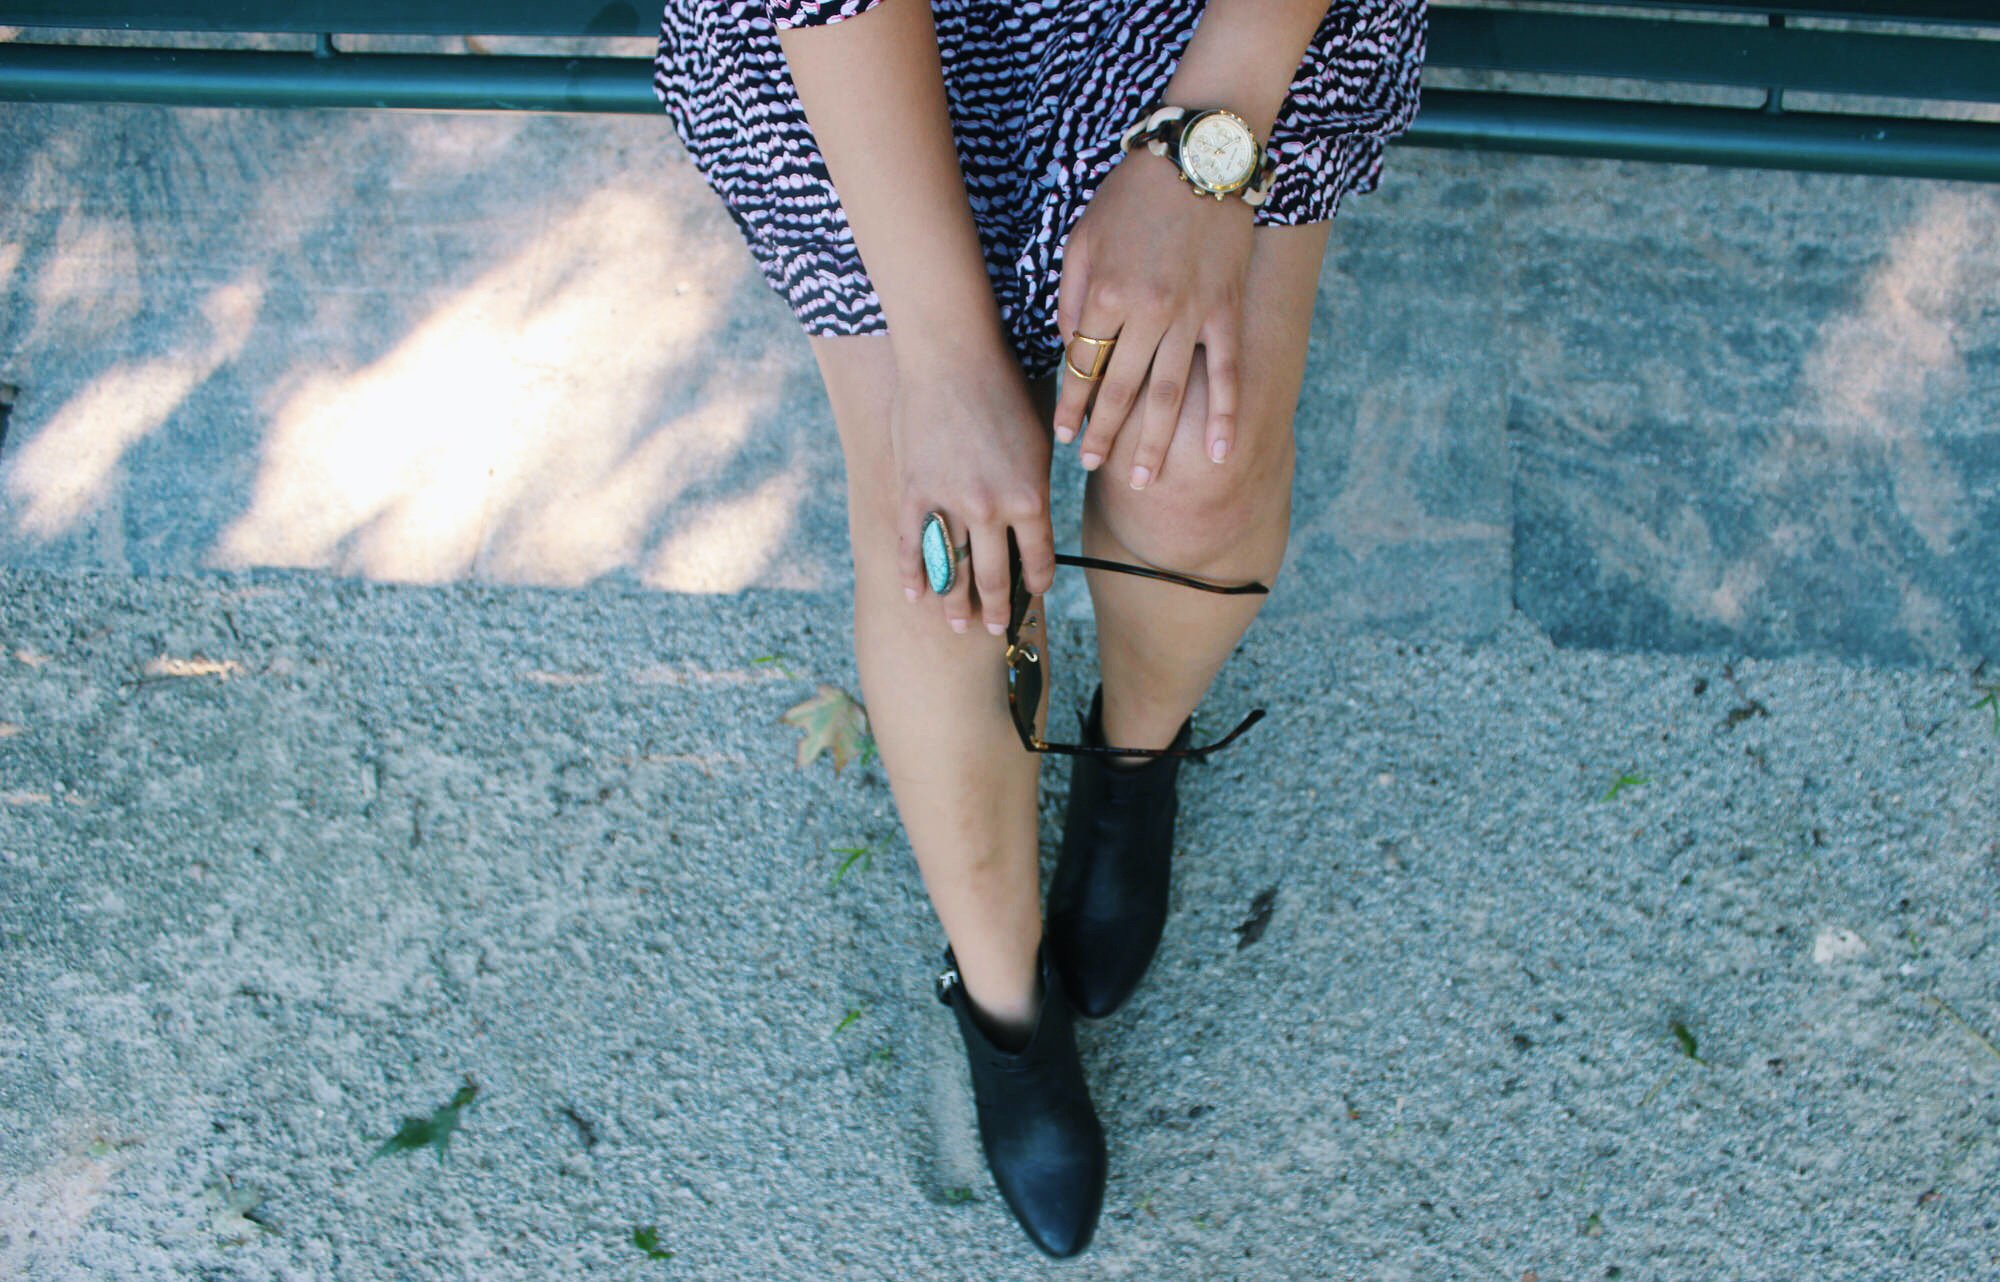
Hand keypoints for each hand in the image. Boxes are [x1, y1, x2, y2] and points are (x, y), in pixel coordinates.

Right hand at [889, 344, 1057, 634]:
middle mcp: (991, 510)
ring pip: (954, 569)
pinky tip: (915, 594)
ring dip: (955, 602)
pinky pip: (913, 544)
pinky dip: (913, 572)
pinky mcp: (914, 491)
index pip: (1038, 559)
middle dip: (997, 609)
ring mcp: (949, 504)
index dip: (1037, 584)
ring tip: (958, 624)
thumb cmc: (1004, 389)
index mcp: (1030, 498)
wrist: (953, 356)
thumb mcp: (1038, 440)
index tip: (1034, 596)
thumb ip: (1036, 484)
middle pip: (995, 576)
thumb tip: (1034, 518)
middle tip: (994, 630)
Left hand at [1053, 147, 1255, 489]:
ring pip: (1170, 394)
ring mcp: (1192, 315)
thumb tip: (1074, 350)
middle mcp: (1148, 312)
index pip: (1082, 366)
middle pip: (1121, 390)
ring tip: (1143, 481)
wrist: (1200, 155)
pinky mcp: (1227, 310)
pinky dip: (1224, 416)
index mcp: (1106, 293)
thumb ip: (1074, 297)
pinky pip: (1227, 373)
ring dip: (1155, 442)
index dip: (1071, 404)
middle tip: (1092, 466)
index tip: (1062, 437)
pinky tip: (1219, 454)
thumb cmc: (1132, 194)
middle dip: (1104, 435)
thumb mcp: (1084, 238)